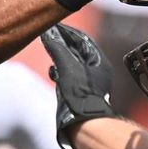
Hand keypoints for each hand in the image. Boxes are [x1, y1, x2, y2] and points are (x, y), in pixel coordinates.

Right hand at [30, 25, 117, 148]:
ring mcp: (87, 82)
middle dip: (62, 44)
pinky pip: (69, 76)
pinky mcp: (78, 92)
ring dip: (60, 57)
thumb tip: (48, 34)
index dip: (68, 32)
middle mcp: (96, 71)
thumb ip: (57, 49)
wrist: (83, 122)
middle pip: (77, 51)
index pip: (83, 40)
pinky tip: (53, 71)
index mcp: (99, 62)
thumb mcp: (67, 66)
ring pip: (72, 63)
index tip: (54, 26)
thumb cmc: (80, 94)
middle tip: (49, 36)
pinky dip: (60, 71)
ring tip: (49, 52)